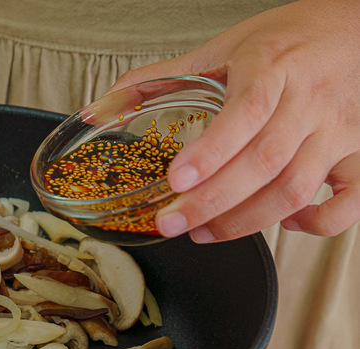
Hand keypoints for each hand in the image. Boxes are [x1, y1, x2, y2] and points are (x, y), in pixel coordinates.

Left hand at [109, 0, 359, 241]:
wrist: (355, 28)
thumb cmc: (287, 40)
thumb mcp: (222, 47)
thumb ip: (161, 77)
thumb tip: (102, 107)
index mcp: (272, 66)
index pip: (247, 111)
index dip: (212, 151)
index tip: (177, 178)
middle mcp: (309, 99)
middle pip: (264, 161)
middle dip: (213, 201)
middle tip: (172, 223)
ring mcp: (337, 130)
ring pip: (295, 187)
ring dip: (246, 221)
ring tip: (203, 231)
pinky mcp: (356, 153)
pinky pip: (347, 202)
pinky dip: (315, 223)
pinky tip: (279, 223)